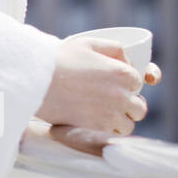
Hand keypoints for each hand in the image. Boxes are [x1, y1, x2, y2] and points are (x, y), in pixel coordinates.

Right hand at [35, 37, 161, 135]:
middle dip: (129, 104)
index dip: (127, 82)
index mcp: (123, 73)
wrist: (38, 80)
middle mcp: (123, 95)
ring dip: (121, 119)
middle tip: (112, 100)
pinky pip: (115, 133)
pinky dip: (110, 129)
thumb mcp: (88, 43)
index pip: (139, 81)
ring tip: (105, 112)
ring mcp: (112, 113)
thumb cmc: (60, 59)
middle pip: (139, 106)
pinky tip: (97, 120)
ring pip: (129, 123)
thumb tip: (128, 61)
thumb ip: (114, 48)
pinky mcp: (99, 127)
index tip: (114, 82)